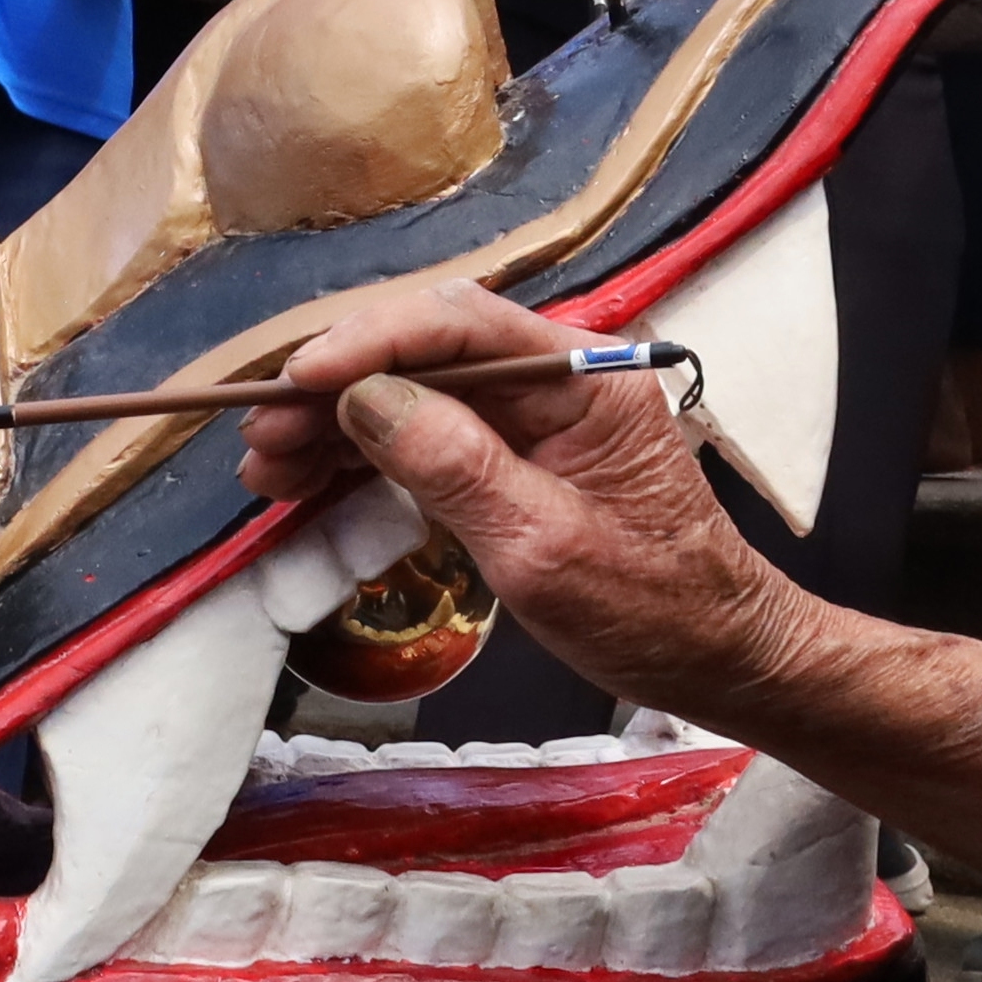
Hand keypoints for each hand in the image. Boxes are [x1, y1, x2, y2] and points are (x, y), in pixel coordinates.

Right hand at [230, 282, 828, 735]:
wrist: (721, 660)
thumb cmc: (654, 610)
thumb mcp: (546, 548)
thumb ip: (457, 467)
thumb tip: (366, 399)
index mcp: (582, 376)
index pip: (459, 321)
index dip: (367, 340)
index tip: (298, 379)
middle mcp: (554, 378)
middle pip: (424, 352)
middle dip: (334, 387)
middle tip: (260, 437)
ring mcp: (532, 419)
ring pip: (414, 395)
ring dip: (336, 426)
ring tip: (265, 468)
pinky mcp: (513, 459)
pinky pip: (426, 440)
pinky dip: (365, 459)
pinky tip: (308, 484)